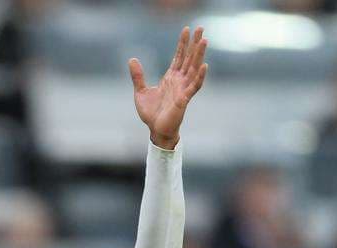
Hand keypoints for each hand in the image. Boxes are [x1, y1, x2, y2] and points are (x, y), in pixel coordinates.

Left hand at [131, 25, 207, 149]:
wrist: (155, 130)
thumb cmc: (151, 113)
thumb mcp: (141, 91)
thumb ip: (138, 76)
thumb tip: (132, 59)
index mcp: (171, 77)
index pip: (179, 56)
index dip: (182, 43)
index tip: (187, 29)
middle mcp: (179, 81)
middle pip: (189, 58)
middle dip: (194, 43)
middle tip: (201, 28)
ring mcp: (183, 89)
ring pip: (193, 68)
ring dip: (199, 55)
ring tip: (204, 41)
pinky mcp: (184, 100)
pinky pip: (194, 86)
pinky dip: (199, 76)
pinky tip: (204, 66)